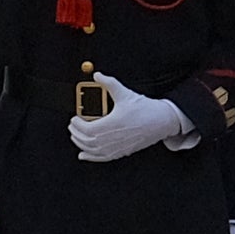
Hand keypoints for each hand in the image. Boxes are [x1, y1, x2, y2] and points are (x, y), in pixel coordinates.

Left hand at [68, 73, 187, 161]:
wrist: (161, 121)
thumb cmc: (145, 109)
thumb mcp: (125, 94)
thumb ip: (109, 83)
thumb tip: (98, 75)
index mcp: (112, 124)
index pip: (87, 128)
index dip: (77, 124)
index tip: (74, 118)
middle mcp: (113, 138)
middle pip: (86, 140)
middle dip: (76, 133)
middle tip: (72, 126)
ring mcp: (117, 147)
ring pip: (92, 150)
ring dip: (81, 144)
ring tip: (75, 137)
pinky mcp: (121, 152)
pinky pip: (101, 158)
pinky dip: (90, 157)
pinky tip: (83, 155)